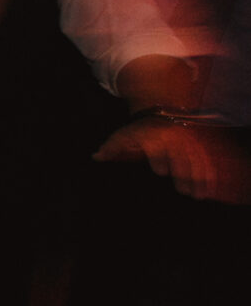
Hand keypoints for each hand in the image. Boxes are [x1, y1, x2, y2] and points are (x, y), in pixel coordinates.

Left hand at [94, 118, 227, 200]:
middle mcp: (172, 137)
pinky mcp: (197, 145)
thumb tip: (96, 156)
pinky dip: (208, 173)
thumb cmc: (138, 130)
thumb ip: (111, 147)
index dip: (159, 157)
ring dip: (199, 177)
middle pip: (179, 154)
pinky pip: (205, 159)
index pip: (156, 146)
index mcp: (152, 135)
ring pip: (196, 158)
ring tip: (198, 195)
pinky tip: (209, 189)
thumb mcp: (123, 135)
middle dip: (183, 172)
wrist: (160, 110)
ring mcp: (187, 141)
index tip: (161, 171)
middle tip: (183, 191)